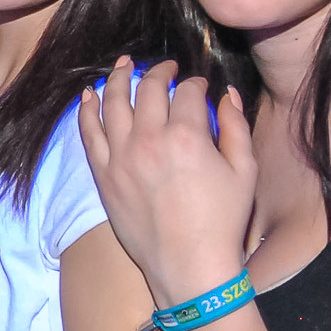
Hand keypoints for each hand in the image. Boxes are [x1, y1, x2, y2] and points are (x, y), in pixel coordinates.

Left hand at [77, 57, 254, 306]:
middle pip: (149, 89)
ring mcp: (121, 156)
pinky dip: (87, 109)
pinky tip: (88, 94)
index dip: (195, 83)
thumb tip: (226, 94)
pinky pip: (88, 133)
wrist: (189, 266)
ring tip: (122, 64)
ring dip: (117, 78)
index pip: (187, 92)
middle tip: (165, 68)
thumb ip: (235, 127)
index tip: (198, 86)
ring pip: (112, 102)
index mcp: (188, 136)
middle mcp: (149, 139)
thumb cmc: (223, 221)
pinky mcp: (103, 175)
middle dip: (159, 72)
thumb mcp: (244, 171)